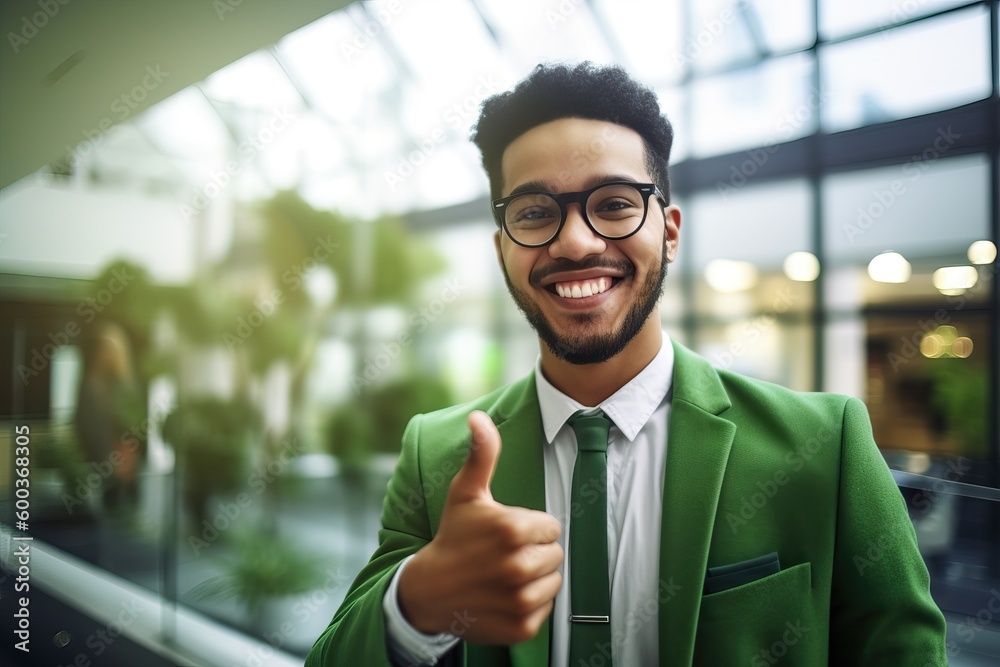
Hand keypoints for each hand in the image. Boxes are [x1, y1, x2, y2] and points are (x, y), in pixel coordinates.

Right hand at [397, 410, 563, 644]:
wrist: (429, 591)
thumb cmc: (453, 537)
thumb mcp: (465, 493)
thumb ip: (481, 454)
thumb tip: (479, 416)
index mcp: (512, 529)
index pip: (551, 527)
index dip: (530, 528)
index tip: (505, 533)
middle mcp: (518, 566)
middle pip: (555, 554)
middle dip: (534, 551)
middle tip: (504, 554)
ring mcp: (520, 599)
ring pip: (554, 581)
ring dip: (536, 578)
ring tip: (505, 574)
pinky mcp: (522, 625)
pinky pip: (546, 608)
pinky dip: (530, 603)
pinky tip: (505, 595)